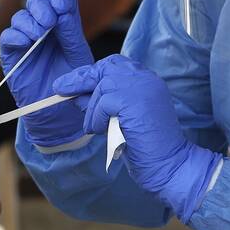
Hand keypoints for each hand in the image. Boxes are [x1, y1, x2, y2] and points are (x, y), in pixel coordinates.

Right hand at [0, 0, 93, 146]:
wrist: (60, 114)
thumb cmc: (72, 84)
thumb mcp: (78, 56)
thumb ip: (71, 32)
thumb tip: (62, 7)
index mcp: (63, 24)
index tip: (62, 7)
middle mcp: (43, 28)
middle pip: (36, 2)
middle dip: (41, 7)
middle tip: (49, 22)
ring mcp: (26, 41)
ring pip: (20, 17)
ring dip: (29, 22)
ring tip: (38, 35)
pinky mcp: (11, 56)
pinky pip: (7, 38)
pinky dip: (15, 35)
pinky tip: (26, 42)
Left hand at [55, 56, 221, 221]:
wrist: (169, 165)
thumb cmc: (146, 147)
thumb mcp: (119, 119)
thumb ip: (103, 103)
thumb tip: (75, 94)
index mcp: (147, 80)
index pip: (114, 65)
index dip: (92, 72)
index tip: (73, 82)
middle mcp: (146, 78)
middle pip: (105, 68)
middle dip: (80, 78)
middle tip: (60, 89)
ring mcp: (142, 87)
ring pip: (102, 86)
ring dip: (92, 110)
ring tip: (95, 129)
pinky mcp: (133, 101)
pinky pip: (103, 103)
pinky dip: (97, 119)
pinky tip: (102, 132)